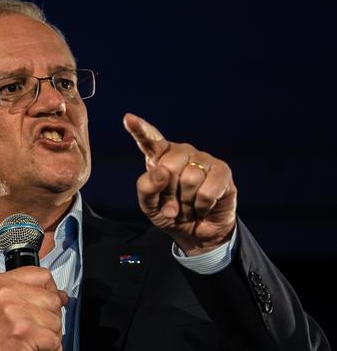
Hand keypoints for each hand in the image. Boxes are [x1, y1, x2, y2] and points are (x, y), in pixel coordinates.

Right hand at [0, 266, 67, 350]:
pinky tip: (32, 348)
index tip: (46, 303)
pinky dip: (49, 349)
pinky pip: (53, 340)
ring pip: (56, 321)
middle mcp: (6, 294)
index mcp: (0, 283)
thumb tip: (60, 295)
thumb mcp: (1, 306)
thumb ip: (29, 295)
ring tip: (30, 340)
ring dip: (50, 336)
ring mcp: (14, 312)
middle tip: (34, 329)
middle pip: (53, 299)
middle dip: (50, 317)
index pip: (42, 275)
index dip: (50, 291)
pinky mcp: (23, 332)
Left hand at [123, 113, 236, 255]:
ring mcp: (203, 158)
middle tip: (173, 204)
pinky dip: (202, 206)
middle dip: (169, 193)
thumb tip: (162, 172)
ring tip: (189, 206)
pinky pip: (206, 191)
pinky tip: (203, 207)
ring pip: (189, 179)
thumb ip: (147, 188)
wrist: (198, 232)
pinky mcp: (222, 170)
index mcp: (160, 156)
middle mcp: (182, 152)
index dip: (139, 129)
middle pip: (169, 167)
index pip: (149, 139)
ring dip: (186, 202)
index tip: (128, 118)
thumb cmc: (171, 213)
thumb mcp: (150, 205)